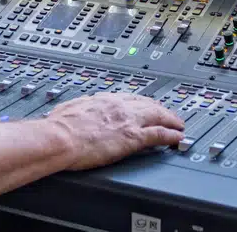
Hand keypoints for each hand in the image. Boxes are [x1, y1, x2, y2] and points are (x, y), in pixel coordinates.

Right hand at [47, 93, 184, 170]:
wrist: (59, 138)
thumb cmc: (57, 127)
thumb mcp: (67, 110)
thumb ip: (77, 109)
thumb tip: (71, 112)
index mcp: (103, 99)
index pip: (129, 98)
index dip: (141, 102)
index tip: (146, 104)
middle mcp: (118, 106)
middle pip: (147, 104)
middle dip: (161, 109)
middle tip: (169, 114)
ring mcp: (128, 120)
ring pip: (158, 115)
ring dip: (171, 120)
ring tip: (179, 125)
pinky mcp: (132, 137)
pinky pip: (159, 134)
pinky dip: (171, 135)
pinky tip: (178, 137)